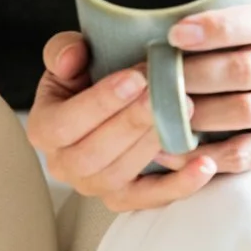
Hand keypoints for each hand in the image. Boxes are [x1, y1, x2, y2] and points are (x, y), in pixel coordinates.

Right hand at [25, 31, 218, 213]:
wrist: (106, 96)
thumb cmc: (88, 72)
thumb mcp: (71, 54)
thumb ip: (64, 50)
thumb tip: (72, 57)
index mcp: (44, 128)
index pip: (64, 124)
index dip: (99, 103)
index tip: (134, 79)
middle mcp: (64, 165)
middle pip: (93, 155)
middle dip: (132, 122)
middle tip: (165, 93)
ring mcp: (94, 186)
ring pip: (120, 176)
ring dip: (153, 145)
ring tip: (184, 113)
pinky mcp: (125, 197)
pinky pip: (150, 199)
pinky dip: (180, 185)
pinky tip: (205, 165)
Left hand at [167, 0, 250, 172]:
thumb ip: (236, 13)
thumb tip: (171, 5)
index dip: (218, 27)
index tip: (176, 33)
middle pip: (246, 70)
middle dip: (195, 73)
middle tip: (155, 77)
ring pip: (245, 112)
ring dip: (198, 112)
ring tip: (160, 111)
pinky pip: (245, 155)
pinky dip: (205, 154)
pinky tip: (173, 149)